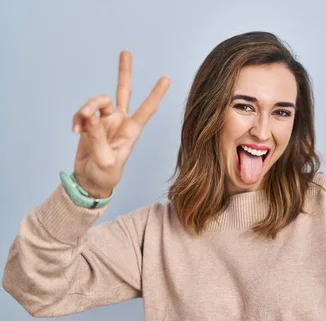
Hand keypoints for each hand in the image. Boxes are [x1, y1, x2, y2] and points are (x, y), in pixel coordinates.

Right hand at [71, 51, 169, 197]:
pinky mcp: (90, 123)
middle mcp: (120, 122)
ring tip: (80, 123)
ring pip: (97, 101)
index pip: (147, 109)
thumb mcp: (105, 160)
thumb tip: (90, 116)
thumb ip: (97, 137)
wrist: (90, 181)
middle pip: (123, 92)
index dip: (156, 94)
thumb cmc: (105, 175)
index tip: (166, 78)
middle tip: (126, 52)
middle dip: (124, 72)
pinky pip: (83, 113)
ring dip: (86, 108)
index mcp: (132, 131)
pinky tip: (75, 130)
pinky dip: (78, 119)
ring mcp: (105, 121)